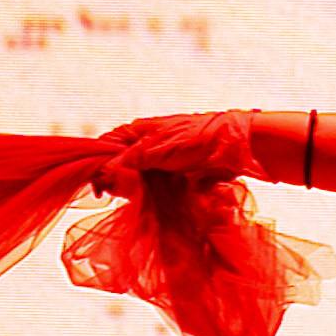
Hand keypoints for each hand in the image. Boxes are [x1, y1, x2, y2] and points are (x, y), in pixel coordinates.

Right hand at [93, 109, 256, 197]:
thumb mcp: (157, 148)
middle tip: (116, 197)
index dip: (99, 165)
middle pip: (122, 165)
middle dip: (117, 181)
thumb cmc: (196, 140)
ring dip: (136, 191)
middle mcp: (149, 144)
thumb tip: (104, 171)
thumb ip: (130, 159)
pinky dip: (155, 196)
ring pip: (140, 179)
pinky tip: (153, 205)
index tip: (98, 188)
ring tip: (134, 202)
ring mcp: (164, 160)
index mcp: (139, 131)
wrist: (237, 148)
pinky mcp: (179, 175)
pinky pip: (159, 188)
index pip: (108, 146)